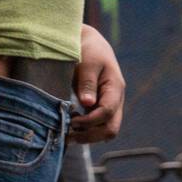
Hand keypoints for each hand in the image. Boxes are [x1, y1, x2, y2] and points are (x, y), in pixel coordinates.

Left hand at [68, 24, 124, 143]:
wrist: (89, 45)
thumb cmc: (88, 51)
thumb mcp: (87, 63)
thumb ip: (87, 83)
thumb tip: (88, 104)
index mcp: (115, 88)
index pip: (107, 113)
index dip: (89, 121)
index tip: (70, 120)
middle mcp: (115, 100)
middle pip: (110, 129)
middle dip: (90, 136)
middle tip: (68, 135)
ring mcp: (108, 106)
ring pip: (104, 131)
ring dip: (86, 136)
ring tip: (66, 131)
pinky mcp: (98, 109)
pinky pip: (96, 127)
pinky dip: (83, 132)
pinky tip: (69, 126)